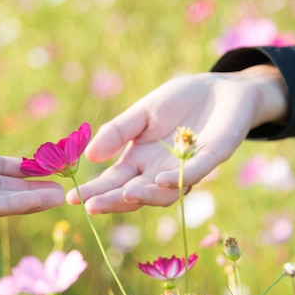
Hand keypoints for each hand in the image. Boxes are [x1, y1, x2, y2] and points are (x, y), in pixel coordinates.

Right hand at [66, 65, 287, 213]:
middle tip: (90, 206)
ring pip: (163, 193)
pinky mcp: (211, 158)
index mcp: (140, 161)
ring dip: (144, 195)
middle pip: (133, 193)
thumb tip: (90, 156)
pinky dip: (176, 179)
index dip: (95, 191)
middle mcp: (159, 172)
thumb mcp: (142, 112)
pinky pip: (193, 173)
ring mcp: (185, 169)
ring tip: (125, 194)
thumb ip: (118, 132)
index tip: (72, 198)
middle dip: (112, 201)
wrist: (221, 88)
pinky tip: (160, 180)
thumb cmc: (180, 101)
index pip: (113, 182)